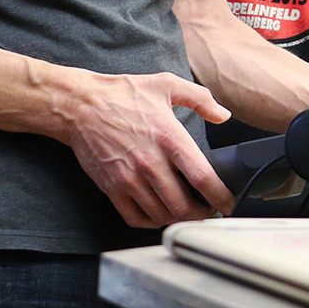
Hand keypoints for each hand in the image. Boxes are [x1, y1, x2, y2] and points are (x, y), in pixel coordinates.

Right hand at [63, 71, 233, 227]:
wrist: (81, 105)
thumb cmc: (122, 94)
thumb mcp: (166, 85)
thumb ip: (200, 98)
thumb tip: (223, 114)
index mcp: (169, 138)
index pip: (202, 178)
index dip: (220, 197)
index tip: (228, 202)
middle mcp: (150, 163)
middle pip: (183, 206)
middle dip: (202, 214)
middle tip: (209, 210)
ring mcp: (129, 179)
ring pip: (162, 215)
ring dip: (178, 219)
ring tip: (187, 212)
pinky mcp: (112, 188)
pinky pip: (136, 218)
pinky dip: (152, 222)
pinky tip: (160, 213)